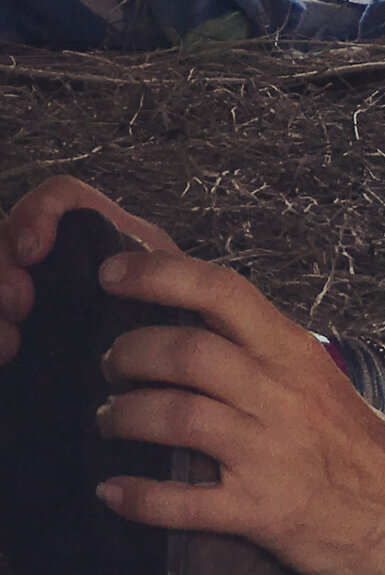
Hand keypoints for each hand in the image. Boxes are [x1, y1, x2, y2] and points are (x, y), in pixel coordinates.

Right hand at [3, 176, 177, 370]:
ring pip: (0, 270)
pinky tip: (7, 353)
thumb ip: (157, 271)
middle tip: (18, 303)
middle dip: (3, 264)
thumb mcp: (177, 295)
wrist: (172, 376)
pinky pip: (0, 319)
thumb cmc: (176, 329)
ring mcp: (33, 291)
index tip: (33, 252)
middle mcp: (60, 257)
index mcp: (101, 238)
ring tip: (10, 341)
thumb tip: (123, 268)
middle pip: (10, 234)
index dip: (38, 212)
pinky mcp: (22, 328)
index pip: (60, 199)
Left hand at [90, 248, 384, 574]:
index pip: (224, 293)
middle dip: (128, 355)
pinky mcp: (261, 509)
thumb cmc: (353, 444)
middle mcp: (282, 395)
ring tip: (111, 422)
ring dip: (125, 417)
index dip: (160, 275)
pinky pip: (184, 502)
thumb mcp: (314, 379)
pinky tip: (114, 492)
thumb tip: (186, 315)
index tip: (112, 273)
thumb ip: (256, 350)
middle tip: (111, 366)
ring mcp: (271, 452)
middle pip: (188, 353)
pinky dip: (138, 496)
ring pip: (178, 418)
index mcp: (294, 355)